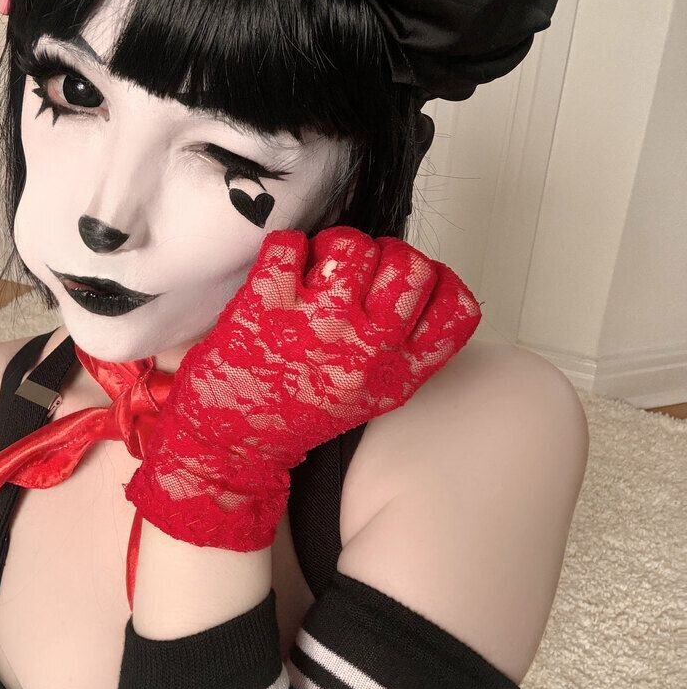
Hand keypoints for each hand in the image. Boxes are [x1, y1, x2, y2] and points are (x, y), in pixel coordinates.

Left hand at [124, 225, 480, 550]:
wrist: (233, 444)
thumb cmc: (297, 412)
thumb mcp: (372, 395)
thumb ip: (402, 349)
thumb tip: (416, 285)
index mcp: (396, 372)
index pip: (455, 309)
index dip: (438, 279)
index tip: (413, 280)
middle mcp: (364, 348)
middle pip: (410, 265)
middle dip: (386, 253)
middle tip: (360, 270)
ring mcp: (317, 324)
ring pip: (354, 245)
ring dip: (335, 246)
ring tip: (318, 269)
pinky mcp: (268, 305)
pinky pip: (291, 243)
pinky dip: (286, 248)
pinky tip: (283, 272)